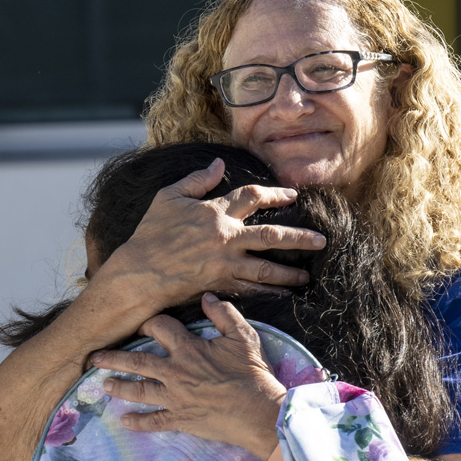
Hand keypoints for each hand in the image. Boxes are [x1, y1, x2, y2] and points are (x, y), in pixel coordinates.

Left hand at [92, 293, 287, 457]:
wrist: (259, 412)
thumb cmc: (253, 374)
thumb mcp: (244, 337)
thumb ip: (224, 314)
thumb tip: (207, 297)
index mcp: (189, 349)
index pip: (159, 328)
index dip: (149, 323)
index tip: (141, 324)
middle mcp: (175, 372)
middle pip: (137, 361)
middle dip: (113, 357)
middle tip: (94, 357)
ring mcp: (175, 398)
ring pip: (139, 391)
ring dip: (119, 387)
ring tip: (103, 384)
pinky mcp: (181, 419)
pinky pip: (154, 422)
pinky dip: (138, 422)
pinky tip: (124, 421)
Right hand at [97, 158, 325, 305]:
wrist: (139, 272)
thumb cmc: (151, 233)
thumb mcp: (168, 197)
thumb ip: (197, 180)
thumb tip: (219, 165)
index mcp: (215, 212)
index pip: (253, 197)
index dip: (276, 194)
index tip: (293, 195)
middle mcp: (225, 238)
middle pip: (272, 236)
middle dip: (299, 238)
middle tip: (321, 240)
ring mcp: (224, 264)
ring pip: (266, 269)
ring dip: (289, 273)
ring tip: (307, 276)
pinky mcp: (219, 285)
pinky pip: (250, 290)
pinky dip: (268, 293)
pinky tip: (283, 295)